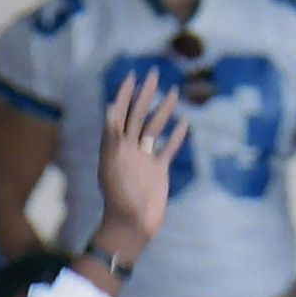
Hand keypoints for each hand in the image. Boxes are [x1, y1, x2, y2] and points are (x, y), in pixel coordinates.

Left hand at [90, 71, 190, 261]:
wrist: (131, 224)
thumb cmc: (119, 197)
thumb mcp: (113, 164)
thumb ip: (113, 137)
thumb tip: (110, 108)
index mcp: (116, 145)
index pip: (120, 113)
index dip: (125, 94)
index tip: (132, 75)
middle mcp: (130, 149)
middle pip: (139, 115)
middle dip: (145, 94)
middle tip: (154, 73)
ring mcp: (145, 159)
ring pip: (155, 129)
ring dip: (164, 111)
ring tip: (174, 91)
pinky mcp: (158, 171)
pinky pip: (168, 150)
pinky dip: (176, 136)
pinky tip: (184, 123)